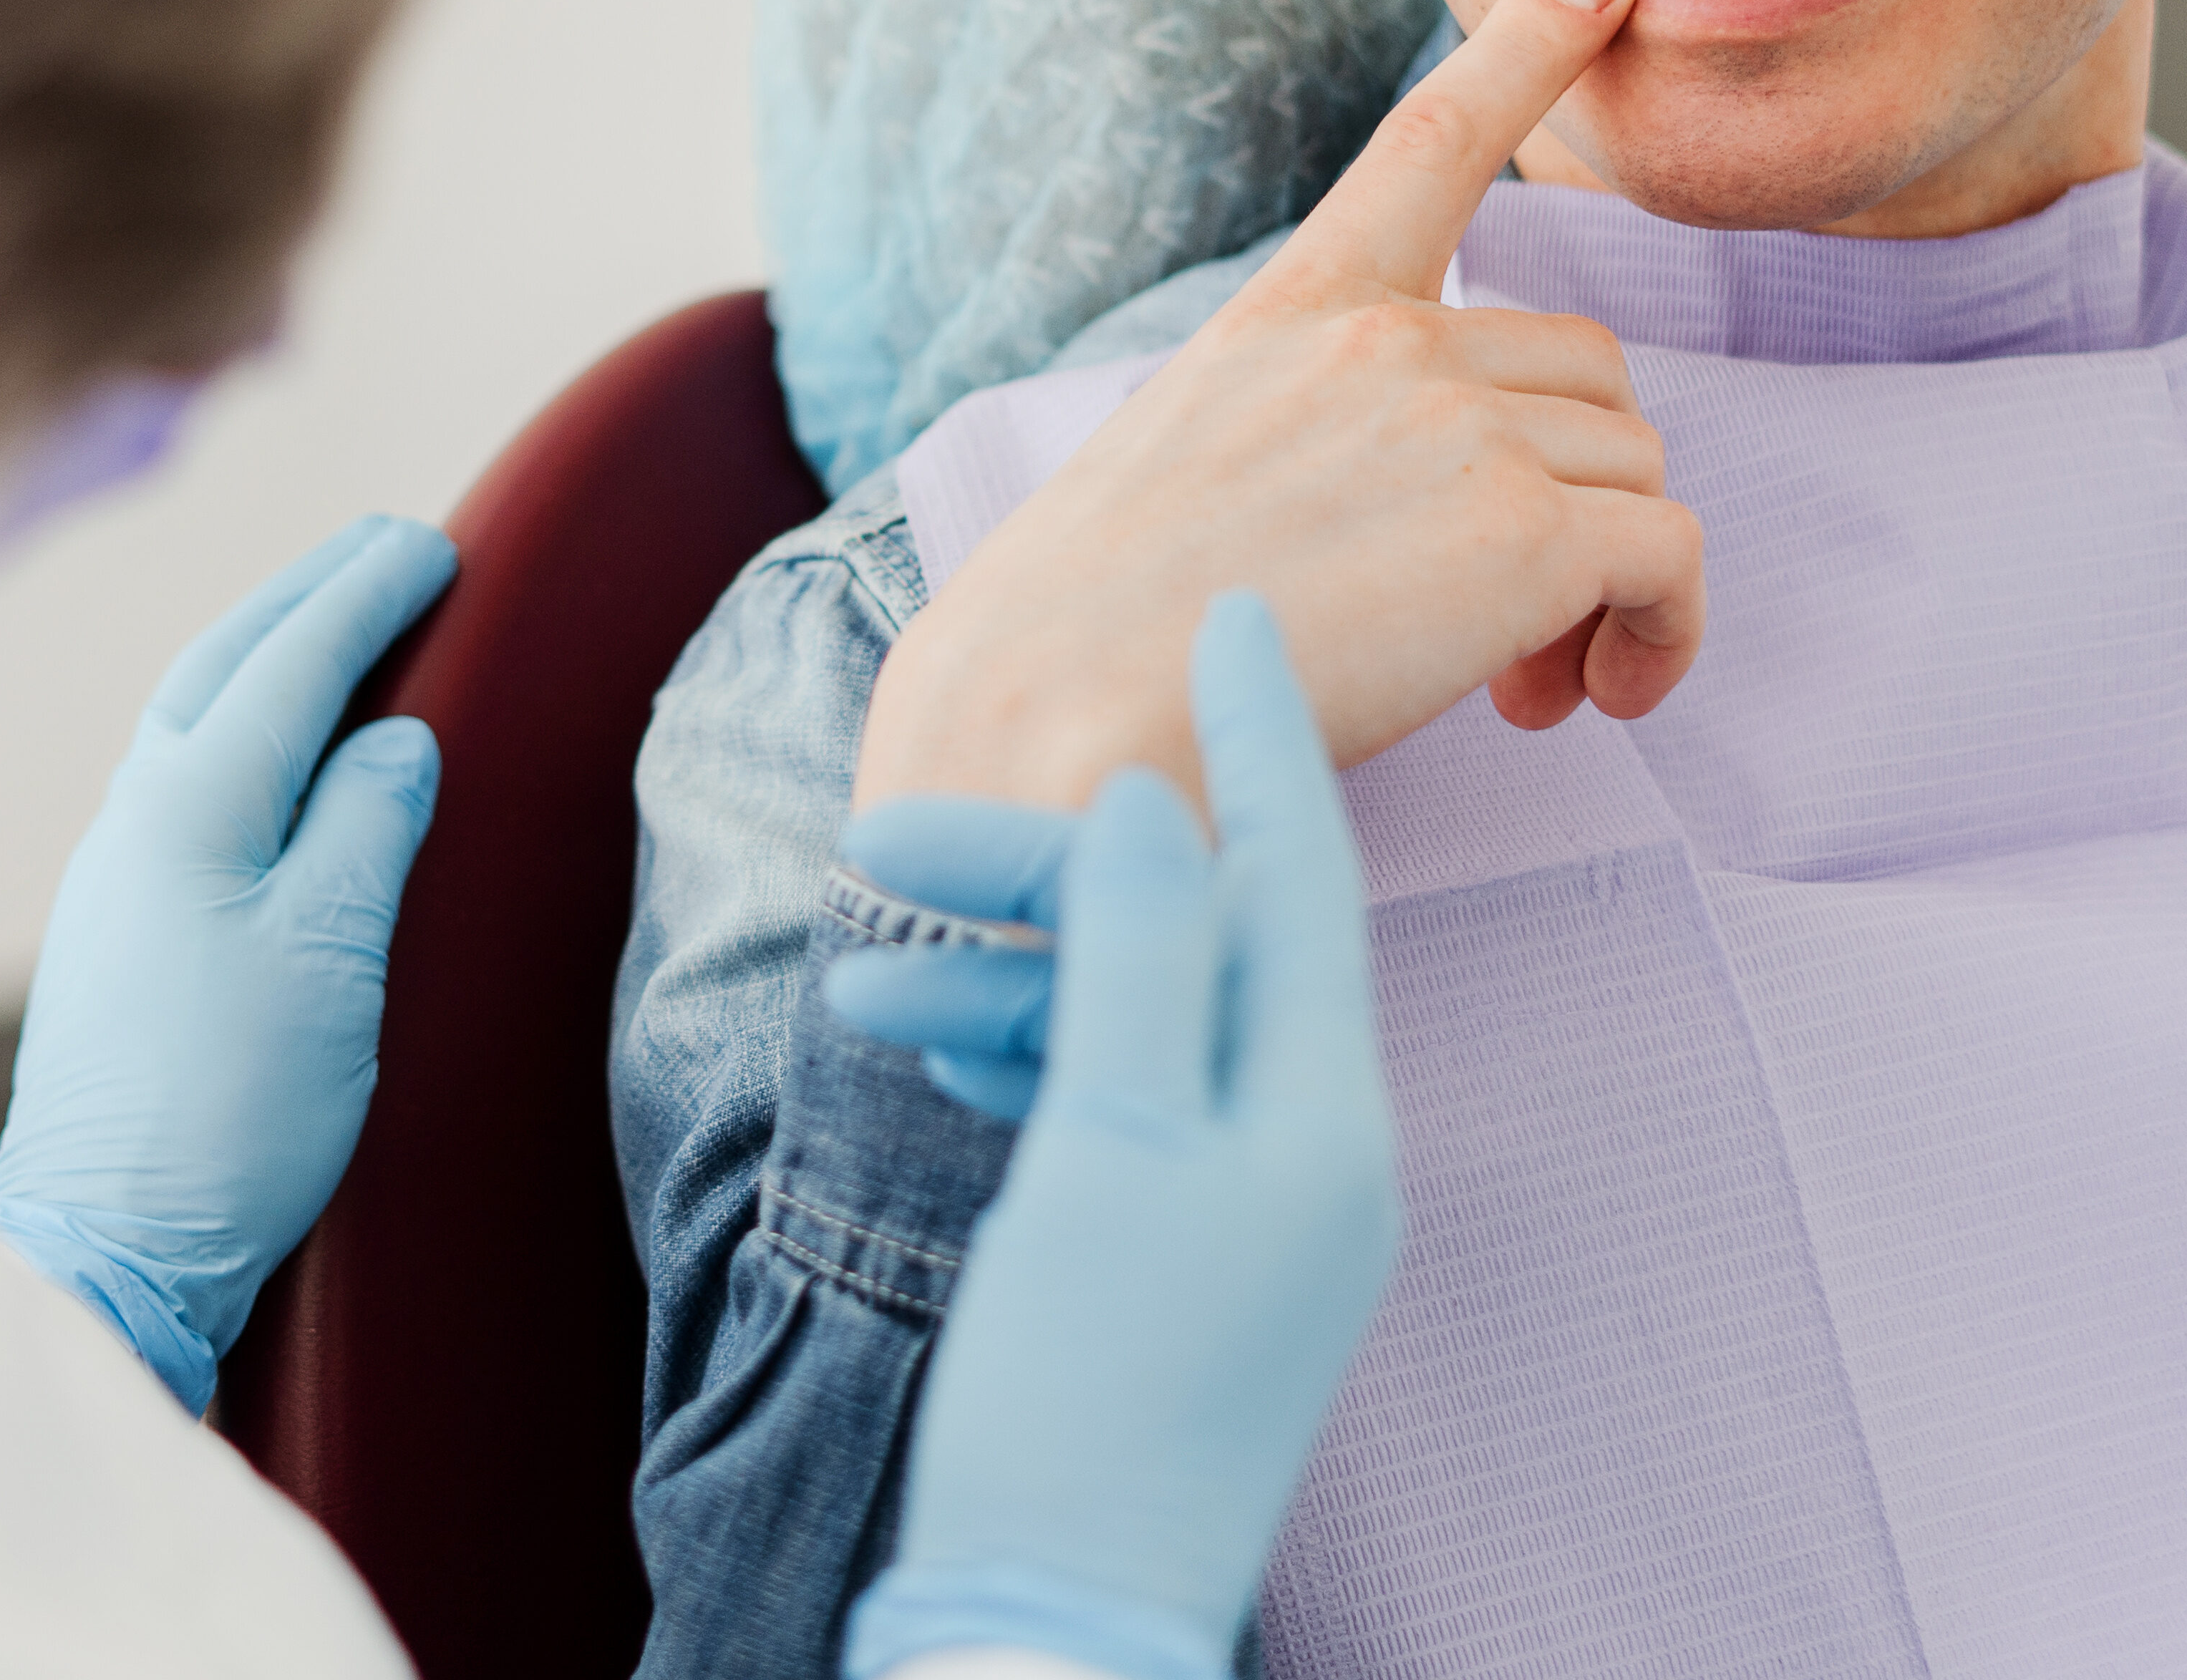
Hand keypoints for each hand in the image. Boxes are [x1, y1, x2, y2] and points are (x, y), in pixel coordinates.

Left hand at [0, 515, 453, 1414]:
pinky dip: (241, 732)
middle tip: (388, 551)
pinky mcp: (116, 935)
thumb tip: (394, 740)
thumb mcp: (332, 953)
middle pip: (224, 665)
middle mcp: (135, 822)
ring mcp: (114, 878)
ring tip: (336, 626)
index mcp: (191, 807)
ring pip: (193, 720)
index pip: (293, 661)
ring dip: (267, 656)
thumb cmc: (227, 1111)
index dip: (367, 595)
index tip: (429, 545)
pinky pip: (184, 785)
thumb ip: (369, 825)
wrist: (108, 1246)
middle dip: (309, 597)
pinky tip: (275, 757)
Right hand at [839, 593, 1405, 1679]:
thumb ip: (1137, 957)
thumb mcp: (1104, 1143)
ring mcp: (1252, 1214)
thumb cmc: (1082, 1398)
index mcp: (1322, 1109)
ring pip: (1140, 1026)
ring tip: (864, 976)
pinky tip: (937, 1045)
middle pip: (1198, 942)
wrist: (1053, 1624)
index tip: (1224, 608)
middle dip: (1049, 877)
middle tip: (890, 838)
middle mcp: (1312, 1149)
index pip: (1300, 868)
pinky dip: (1033, 1061)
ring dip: (1011, 976)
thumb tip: (1158, 801)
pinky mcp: (1181, 1266)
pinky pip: (1122, 1111)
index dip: (1260, 730)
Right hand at [852, 0, 1701, 809]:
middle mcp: (1385, 345)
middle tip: (1510, 631)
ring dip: (1610, 582)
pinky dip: (1664, 634)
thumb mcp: (1184, 475)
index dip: (1527, 46)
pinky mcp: (1522, 535)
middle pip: (1585, 377)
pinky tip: (1595, 698)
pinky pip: (1671, 558)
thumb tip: (1426, 526)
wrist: (1056, 732)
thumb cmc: (1091, 645)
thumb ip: (1315, 443)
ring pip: (1635, 469)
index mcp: (1291, 316)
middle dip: (1576, 494)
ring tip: (1524, 688)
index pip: (1431, 145)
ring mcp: (1459, 428)